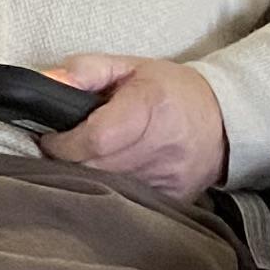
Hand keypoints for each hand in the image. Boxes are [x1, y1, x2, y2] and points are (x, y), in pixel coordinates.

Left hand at [36, 55, 227, 206]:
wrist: (223, 121)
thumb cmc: (169, 90)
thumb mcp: (128, 67)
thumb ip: (84, 72)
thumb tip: (46, 81)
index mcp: (149, 106)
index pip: (94, 139)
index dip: (63, 143)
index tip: (52, 138)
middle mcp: (161, 145)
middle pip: (94, 168)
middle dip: (69, 161)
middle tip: (66, 149)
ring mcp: (168, 178)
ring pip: (106, 190)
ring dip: (87, 178)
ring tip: (88, 159)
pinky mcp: (172, 199)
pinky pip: (127, 203)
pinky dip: (110, 192)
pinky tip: (111, 176)